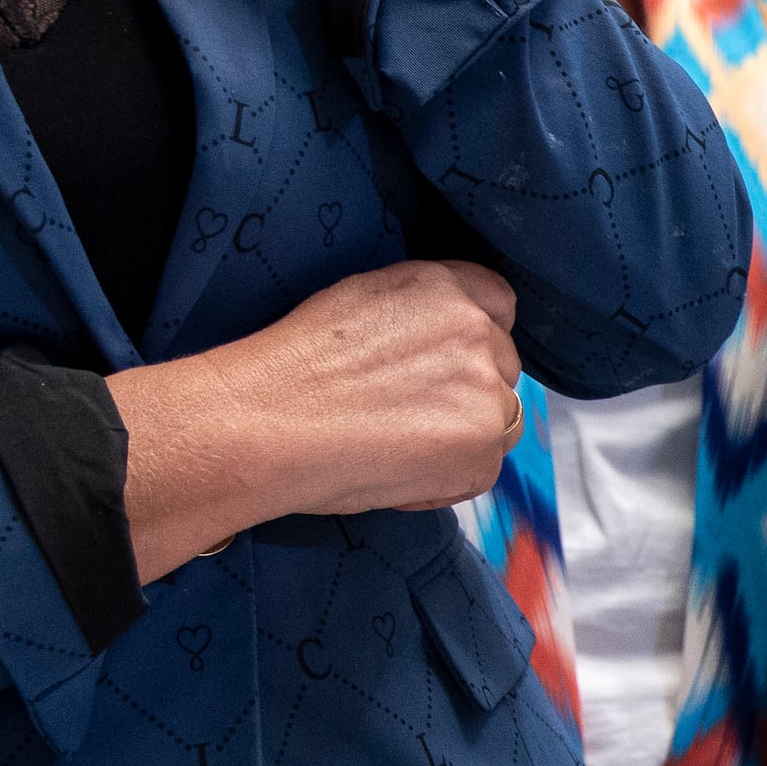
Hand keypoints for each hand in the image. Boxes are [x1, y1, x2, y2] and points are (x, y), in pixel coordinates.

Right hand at [117, 261, 524, 580]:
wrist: (263, 422)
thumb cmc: (292, 368)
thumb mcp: (361, 303)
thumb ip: (417, 315)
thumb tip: (440, 343)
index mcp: (443, 286)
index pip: (498, 303)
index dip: (477, 336)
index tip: (449, 361)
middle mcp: (474, 332)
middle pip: (503, 366)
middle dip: (469, 389)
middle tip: (409, 413)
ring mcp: (485, 391)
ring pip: (500, 419)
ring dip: (464, 435)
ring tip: (398, 445)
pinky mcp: (481, 449)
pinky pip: (482, 468)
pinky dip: (447, 478)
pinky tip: (396, 472)